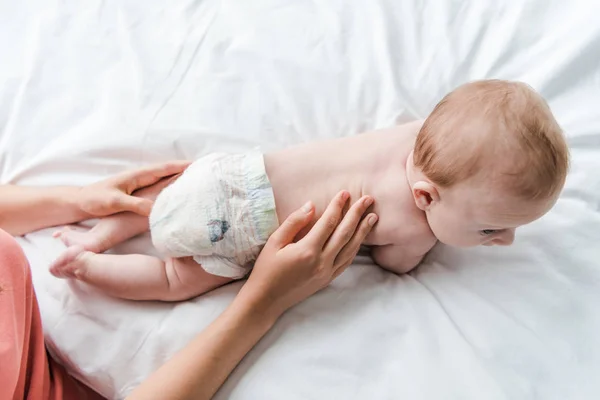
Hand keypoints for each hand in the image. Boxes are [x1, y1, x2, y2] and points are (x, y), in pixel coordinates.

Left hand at [77, 161, 190, 217]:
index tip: (200, 164)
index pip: (165, 168)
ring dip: (181, 177)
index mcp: (138, 175)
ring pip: (166, 179)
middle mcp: (142, 177)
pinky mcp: (139, 192)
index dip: (182, 166)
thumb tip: (156, 209)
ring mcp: (141, 184)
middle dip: (187, 169)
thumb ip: (135, 204)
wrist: (81, 202)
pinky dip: (172, 186)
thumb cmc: (95, 200)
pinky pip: (161, 187)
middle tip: (206, 170)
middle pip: (169, 171)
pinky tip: (179, 194)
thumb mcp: (115, 203)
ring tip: (198, 180)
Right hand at [240, 191, 377, 317]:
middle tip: (368, 199)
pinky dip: (356, 248)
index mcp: (307, 250)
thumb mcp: (274, 242)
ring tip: (373, 216)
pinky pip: (347, 261)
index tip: (345, 192)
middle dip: (357, 214)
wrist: (266, 300)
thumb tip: (312, 205)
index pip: (328, 222)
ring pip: (351, 248)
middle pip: (345, 233)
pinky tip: (360, 238)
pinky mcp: (328, 280)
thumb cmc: (266, 269)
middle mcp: (321, 262)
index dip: (338, 206)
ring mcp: (327, 272)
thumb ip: (294, 222)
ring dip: (363, 231)